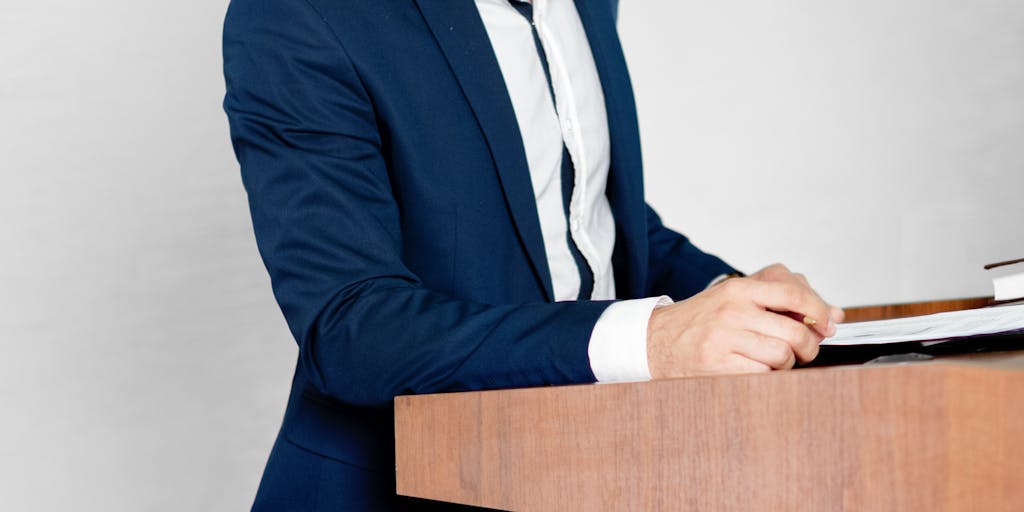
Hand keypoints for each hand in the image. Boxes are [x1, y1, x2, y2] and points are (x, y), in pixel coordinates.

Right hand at [646, 264, 842, 377]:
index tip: (827, 325)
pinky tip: (755, 370)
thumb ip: (783, 299)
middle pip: (795, 331)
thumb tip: (834, 316)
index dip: (819, 311)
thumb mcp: (736, 298)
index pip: (794, 293)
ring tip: (771, 360)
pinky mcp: (719, 365)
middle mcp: (732, 310)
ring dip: (786, 364)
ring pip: (783, 356)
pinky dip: (767, 377)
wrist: (656, 341)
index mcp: (739, 289)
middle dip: (807, 346)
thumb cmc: (703, 321)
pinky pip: (764, 376)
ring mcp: (725, 338)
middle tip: (801, 351)